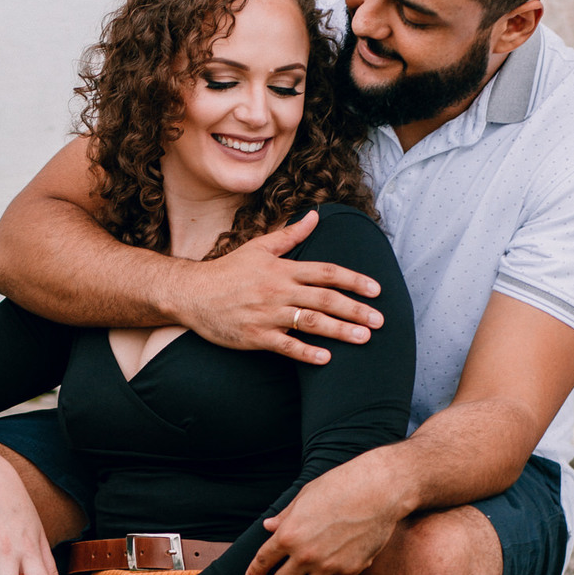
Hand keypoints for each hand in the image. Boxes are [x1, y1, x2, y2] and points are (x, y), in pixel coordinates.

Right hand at [178, 211, 384, 362]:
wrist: (192, 293)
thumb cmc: (228, 271)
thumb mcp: (258, 247)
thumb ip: (290, 235)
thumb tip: (315, 216)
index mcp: (282, 268)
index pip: (326, 272)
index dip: (354, 280)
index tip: (376, 290)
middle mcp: (278, 290)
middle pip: (325, 299)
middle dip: (355, 309)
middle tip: (380, 320)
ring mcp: (268, 314)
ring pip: (310, 322)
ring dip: (340, 330)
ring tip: (364, 338)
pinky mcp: (256, 336)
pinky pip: (286, 346)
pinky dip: (307, 352)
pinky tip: (326, 359)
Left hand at [245, 449, 408, 574]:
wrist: (378, 491)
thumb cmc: (340, 486)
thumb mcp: (305, 496)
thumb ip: (285, 516)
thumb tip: (268, 526)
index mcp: (289, 535)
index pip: (263, 560)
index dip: (254, 573)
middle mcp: (305, 555)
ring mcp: (328, 565)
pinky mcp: (351, 569)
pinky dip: (335, 574)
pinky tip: (339, 562)